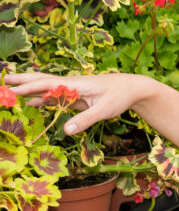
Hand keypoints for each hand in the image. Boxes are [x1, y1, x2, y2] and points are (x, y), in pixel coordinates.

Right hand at [6, 71, 146, 135]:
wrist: (134, 88)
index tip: (11, 90)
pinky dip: (42, 97)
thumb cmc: (120, 96)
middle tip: (4, 79)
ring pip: (47, 87)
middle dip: (24, 80)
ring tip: (11, 89)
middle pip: (43, 80)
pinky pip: (56, 96)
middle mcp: (72, 84)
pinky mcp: (77, 95)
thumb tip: (65, 131)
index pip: (47, 85)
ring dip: (29, 87)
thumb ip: (86, 119)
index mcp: (76, 84)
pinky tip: (32, 102)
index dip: (29, 88)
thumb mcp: (105, 109)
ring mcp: (74, 89)